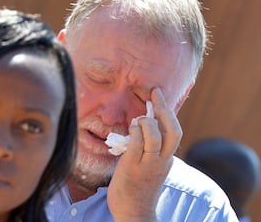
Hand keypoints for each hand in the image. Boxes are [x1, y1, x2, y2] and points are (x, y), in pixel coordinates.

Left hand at [107, 88, 180, 221]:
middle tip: (154, 94)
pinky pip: (137, 145)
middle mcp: (161, 161)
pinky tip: (131, 129)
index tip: (159, 95)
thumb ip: (150, 148)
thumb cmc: (139, 187)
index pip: (175, 131)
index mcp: (167, 159)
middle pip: (173, 132)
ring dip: (147, 122)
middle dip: (164, 109)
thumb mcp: (151, 166)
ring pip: (155, 137)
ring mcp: (147, 165)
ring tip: (139, 120)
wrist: (134, 212)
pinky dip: (135, 132)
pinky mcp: (132, 168)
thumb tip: (142, 124)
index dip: (168, 111)